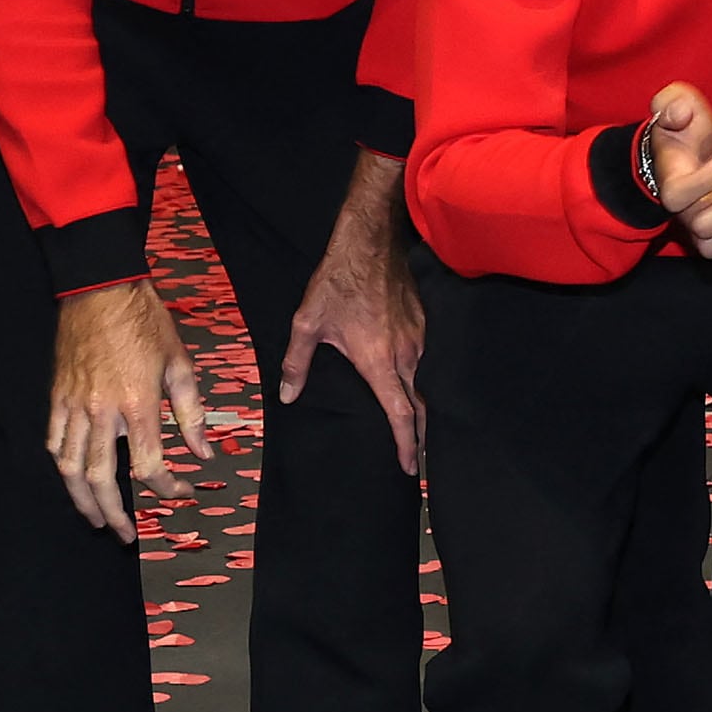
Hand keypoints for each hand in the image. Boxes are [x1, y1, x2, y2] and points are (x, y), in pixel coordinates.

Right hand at [46, 278, 213, 539]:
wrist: (100, 287)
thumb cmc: (146, 322)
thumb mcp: (181, 365)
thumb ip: (193, 414)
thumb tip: (205, 454)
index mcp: (138, 404)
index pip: (150, 465)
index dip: (167, 488)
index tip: (181, 493)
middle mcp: (102, 410)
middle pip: (102, 477)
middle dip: (114, 513)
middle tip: (125, 535)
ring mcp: (73, 404)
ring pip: (70, 467)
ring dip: (82, 499)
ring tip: (95, 518)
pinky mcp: (56, 395)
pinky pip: (54, 441)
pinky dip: (62, 467)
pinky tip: (73, 480)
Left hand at [273, 148, 425, 473]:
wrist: (370, 242)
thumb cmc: (337, 282)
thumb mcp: (307, 323)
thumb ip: (298, 363)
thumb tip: (289, 396)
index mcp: (379, 362)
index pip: (401, 415)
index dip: (406, 445)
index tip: (411, 468)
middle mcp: (406, 355)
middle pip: (420, 407)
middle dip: (419, 437)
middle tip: (415, 460)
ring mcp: (418, 339)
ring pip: (421, 382)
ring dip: (418, 406)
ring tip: (410, 425)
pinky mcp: (422, 324)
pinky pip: (421, 359)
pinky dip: (416, 377)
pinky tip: (403, 379)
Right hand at [645, 82, 711, 267]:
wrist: (694, 154)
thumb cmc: (685, 131)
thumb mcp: (676, 107)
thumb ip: (673, 105)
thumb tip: (680, 114)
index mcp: (673, 185)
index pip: (677, 197)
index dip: (704, 181)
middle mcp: (686, 215)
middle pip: (704, 227)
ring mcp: (709, 231)